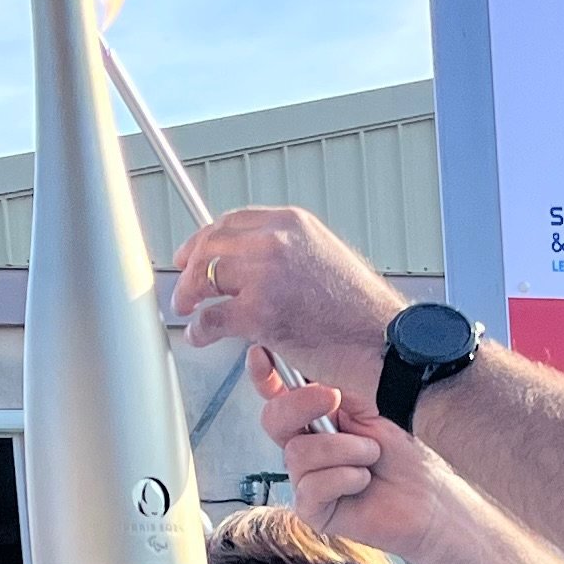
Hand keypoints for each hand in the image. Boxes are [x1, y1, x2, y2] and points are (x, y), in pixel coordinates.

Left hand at [169, 205, 409, 386]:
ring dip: (190, 296)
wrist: (381, 342)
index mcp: (292, 222)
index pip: (232, 221)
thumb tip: (255, 261)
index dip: (204, 238)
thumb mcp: (324, 257)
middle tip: (183, 287)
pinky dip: (199, 330)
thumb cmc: (359, 312)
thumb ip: (288, 252)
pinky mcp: (260, 313)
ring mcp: (266, 275)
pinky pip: (211, 317)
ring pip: (205, 277)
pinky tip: (200, 336)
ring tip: (187, 310)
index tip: (192, 253)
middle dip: (190, 266)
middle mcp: (276, 241)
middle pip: (211, 245)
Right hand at [247, 349, 495, 563]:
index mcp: (317, 416)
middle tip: (333, 400)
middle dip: (301, 404)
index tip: (261, 354)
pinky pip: (311, 486)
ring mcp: (306, 478)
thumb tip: (305, 366)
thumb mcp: (370, 403)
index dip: (264, 375)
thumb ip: (335, 384)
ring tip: (372, 455)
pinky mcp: (313, 508)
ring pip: (298, 453)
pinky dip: (346, 478)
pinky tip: (364, 481)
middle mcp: (306, 445)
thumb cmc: (407, 450)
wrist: (430, 496)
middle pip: (273, 419)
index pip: (277, 393)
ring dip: (344, 449)